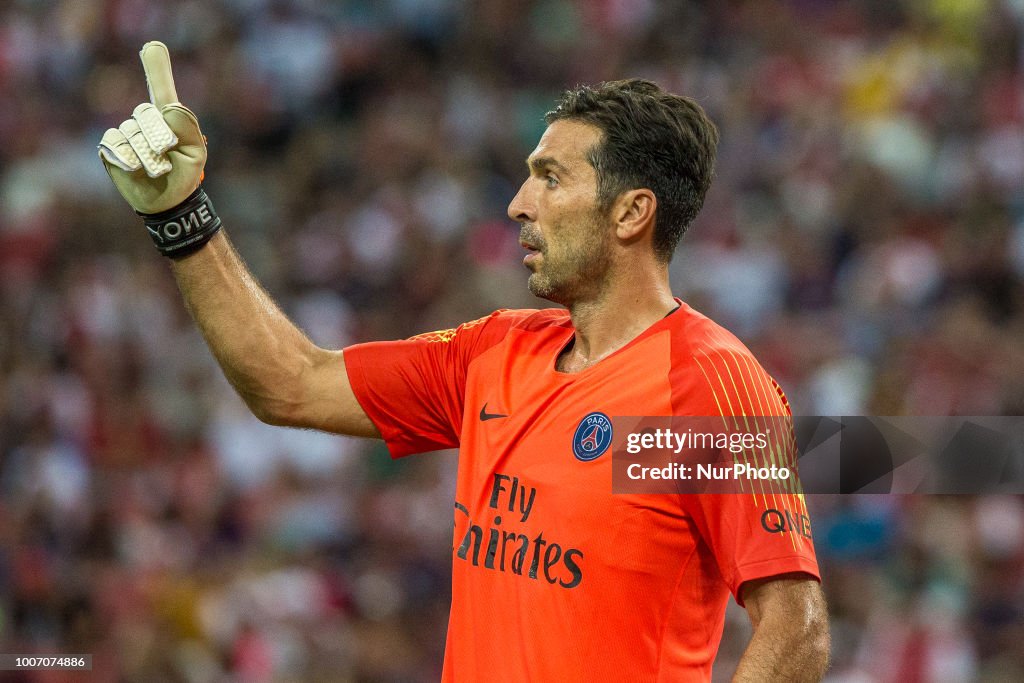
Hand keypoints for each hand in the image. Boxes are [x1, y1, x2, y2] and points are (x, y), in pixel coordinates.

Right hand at [98, 41, 205, 214]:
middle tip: (167, 154)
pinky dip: (128, 157)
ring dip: (146, 154)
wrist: (168, 202)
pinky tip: (136, 168)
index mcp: (169, 118)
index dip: (156, 69)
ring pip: (130, 132)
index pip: (161, 89)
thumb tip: (169, 106)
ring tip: (156, 170)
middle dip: (158, 136)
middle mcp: (146, 121)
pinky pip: (115, 143)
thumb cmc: (185, 174)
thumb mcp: (195, 152)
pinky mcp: (112, 148)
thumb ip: (185, 126)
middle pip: (145, 114)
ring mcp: (127, 133)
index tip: (152, 47)